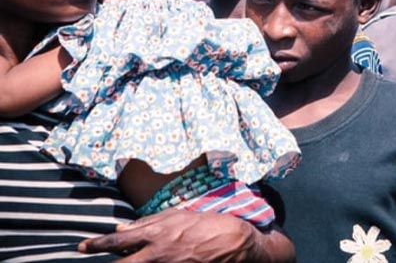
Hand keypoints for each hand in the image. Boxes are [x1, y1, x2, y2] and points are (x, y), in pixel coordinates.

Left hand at [79, 209, 294, 262]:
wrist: (235, 242)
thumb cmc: (207, 223)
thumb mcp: (178, 216)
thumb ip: (148, 222)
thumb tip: (122, 228)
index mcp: (157, 232)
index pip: (119, 240)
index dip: (97, 244)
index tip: (82, 246)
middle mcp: (158, 252)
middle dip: (101, 261)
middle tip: (84, 255)